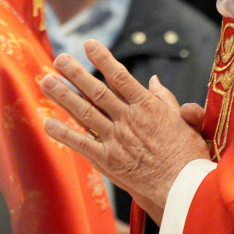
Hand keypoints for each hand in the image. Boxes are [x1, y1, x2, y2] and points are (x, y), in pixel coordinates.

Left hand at [41, 40, 210, 222]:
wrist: (182, 189)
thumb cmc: (187, 156)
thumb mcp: (182, 122)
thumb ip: (164, 99)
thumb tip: (153, 80)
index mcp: (147, 107)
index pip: (120, 77)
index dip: (103, 59)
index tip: (88, 44)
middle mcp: (128, 120)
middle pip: (96, 91)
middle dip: (76, 73)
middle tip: (59, 58)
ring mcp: (116, 140)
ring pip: (85, 112)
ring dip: (63, 96)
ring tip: (46, 80)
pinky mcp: (108, 161)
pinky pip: (81, 144)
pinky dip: (63, 133)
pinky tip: (48, 122)